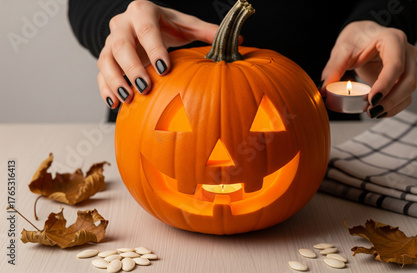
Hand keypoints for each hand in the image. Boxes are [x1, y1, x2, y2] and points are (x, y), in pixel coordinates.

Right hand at [97, 0, 218, 107]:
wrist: (142, 23)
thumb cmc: (168, 26)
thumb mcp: (187, 25)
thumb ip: (208, 32)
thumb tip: (240, 41)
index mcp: (143, 12)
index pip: (147, 30)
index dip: (154, 48)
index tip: (165, 68)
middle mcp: (122, 24)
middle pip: (121, 45)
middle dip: (132, 67)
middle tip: (145, 87)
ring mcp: (110, 42)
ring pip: (105, 59)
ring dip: (115, 80)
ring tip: (128, 98)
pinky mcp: (105, 58)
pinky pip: (100, 73)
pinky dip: (105, 89)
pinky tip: (116, 104)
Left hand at [320, 21, 416, 117]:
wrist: (365, 35)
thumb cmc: (357, 38)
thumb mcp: (343, 50)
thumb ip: (333, 68)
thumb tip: (323, 89)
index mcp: (393, 39)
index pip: (395, 65)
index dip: (385, 84)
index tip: (371, 100)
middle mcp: (406, 52)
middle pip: (408, 81)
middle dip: (390, 100)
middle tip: (369, 110)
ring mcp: (409, 65)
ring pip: (409, 91)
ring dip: (392, 106)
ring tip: (371, 112)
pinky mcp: (405, 77)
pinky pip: (406, 96)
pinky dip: (394, 107)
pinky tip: (378, 111)